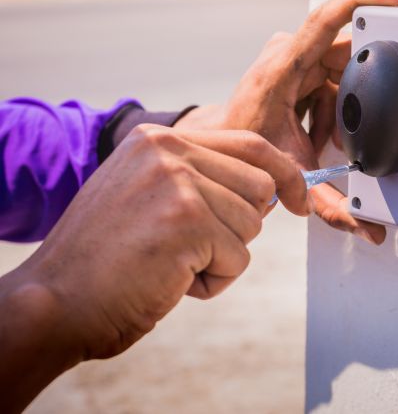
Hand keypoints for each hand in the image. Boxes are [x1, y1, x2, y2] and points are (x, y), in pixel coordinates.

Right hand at [0, 124, 308, 410]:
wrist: (55, 301)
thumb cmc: (105, 258)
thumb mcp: (147, 194)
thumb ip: (200, 179)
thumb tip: (270, 190)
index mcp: (160, 139)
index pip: (250, 145)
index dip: (284, 175)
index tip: (298, 201)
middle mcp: (169, 150)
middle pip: (259, 187)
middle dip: (237, 229)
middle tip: (188, 248)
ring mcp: (178, 182)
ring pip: (251, 226)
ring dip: (221, 258)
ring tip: (170, 264)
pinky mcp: (188, 221)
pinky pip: (237, 260)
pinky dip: (212, 281)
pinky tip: (170, 281)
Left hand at [178, 0, 397, 244]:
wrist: (220, 149)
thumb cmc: (247, 155)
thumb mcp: (293, 179)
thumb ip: (331, 206)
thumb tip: (370, 230)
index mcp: (281, 70)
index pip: (326, 21)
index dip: (363, 1)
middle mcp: (285, 53)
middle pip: (345, 55)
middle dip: (357, 93)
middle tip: (342, 130)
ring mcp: (290, 52)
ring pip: (342, 69)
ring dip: (343, 105)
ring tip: (319, 138)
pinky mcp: (296, 58)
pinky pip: (333, 74)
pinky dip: (335, 104)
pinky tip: (316, 130)